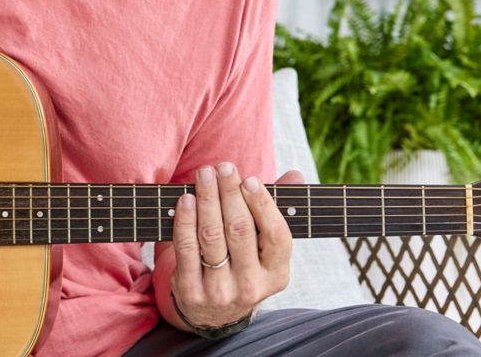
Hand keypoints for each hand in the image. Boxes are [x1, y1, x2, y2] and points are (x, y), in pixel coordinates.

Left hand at [169, 162, 302, 328]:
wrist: (214, 313)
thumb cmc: (244, 264)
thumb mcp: (265, 248)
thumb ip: (278, 209)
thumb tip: (296, 174)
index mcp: (277, 274)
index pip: (276, 235)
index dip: (262, 205)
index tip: (249, 179)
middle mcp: (251, 287)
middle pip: (240, 230)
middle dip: (230, 193)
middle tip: (223, 167)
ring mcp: (220, 291)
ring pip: (212, 235)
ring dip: (207, 199)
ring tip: (204, 174)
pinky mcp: (191, 291)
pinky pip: (186, 248)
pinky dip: (185, 220)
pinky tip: (186, 199)